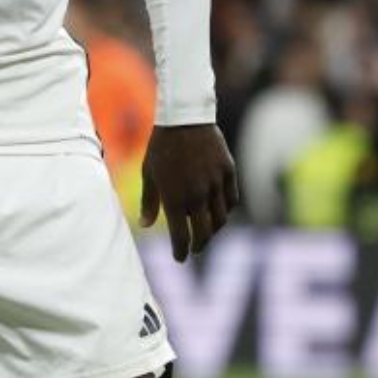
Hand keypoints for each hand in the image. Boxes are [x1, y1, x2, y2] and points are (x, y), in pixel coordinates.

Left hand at [140, 124, 238, 261]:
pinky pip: (231, 200)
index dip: (180, 251)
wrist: (184, 118)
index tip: (179, 258)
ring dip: (214, 230)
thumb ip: (150, 202)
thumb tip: (146, 226)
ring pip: (221, 219)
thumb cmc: (161, 147)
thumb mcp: (149, 174)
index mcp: (175, 198)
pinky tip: (219, 212)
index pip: (181, 236)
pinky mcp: (229, 173)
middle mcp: (197, 195)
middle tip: (194, 249)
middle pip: (204, 233)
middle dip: (199, 246)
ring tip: (206, 232)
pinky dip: (226, 210)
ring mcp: (215, 185)